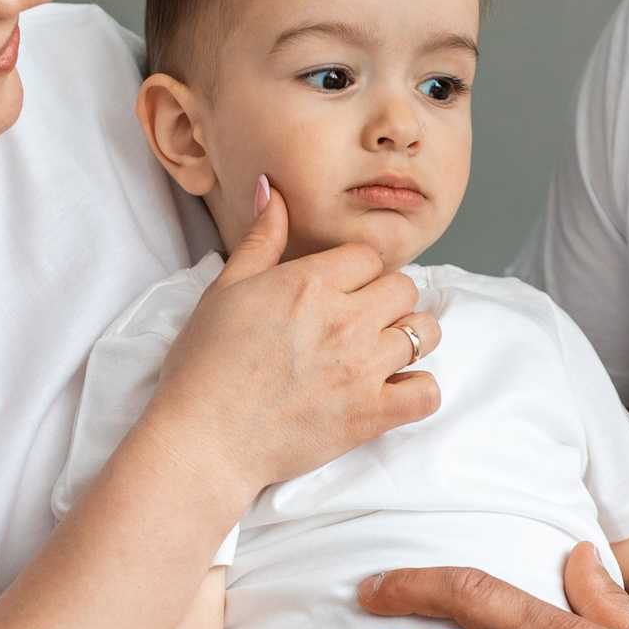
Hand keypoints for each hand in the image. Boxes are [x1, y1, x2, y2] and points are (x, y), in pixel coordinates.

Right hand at [143, 181, 442, 495]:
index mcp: (309, 283)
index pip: (368, 256)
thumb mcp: (224, 290)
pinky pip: (427, 393)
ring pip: (425, 333)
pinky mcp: (370, 415)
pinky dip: (418, 390)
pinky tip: (394, 390)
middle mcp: (344, 320)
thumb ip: (260, 239)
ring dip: (408, 338)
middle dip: (387, 300)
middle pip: (404, 288)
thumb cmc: (204, 366)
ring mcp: (362, 368)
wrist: (202, 440)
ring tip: (382, 351)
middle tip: (361, 321)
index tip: (341, 291)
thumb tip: (272, 189)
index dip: (356, 272)